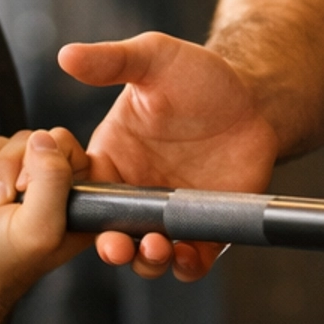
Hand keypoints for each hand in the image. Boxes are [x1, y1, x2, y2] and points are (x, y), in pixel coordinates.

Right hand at [0, 129, 91, 306]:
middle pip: (30, 141)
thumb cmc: (0, 265)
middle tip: (0, 204)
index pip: (68, 147)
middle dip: (4, 170)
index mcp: (75, 200)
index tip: (25, 187)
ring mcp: (15, 183)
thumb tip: (45, 139)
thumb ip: (52, 180)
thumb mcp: (38, 226)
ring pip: (0, 146)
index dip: (42, 159)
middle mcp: (49, 189)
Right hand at [56, 33, 280, 278]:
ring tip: (156, 247)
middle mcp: (136, 192)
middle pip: (109, 233)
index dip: (69, 208)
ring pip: (146, 255)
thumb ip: (111, 60)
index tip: (70, 211)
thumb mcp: (154, 58)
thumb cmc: (201, 76)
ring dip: (145, 262)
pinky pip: (190, 261)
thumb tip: (66, 55)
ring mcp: (170, 214)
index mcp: (111, 159)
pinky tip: (187, 257)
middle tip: (117, 245)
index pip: (78, 193)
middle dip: (109, 246)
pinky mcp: (205, 228)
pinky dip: (185, 268)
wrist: (257, 98)